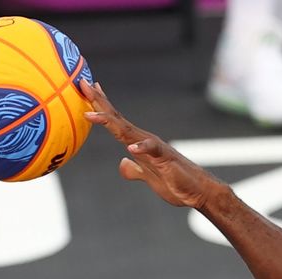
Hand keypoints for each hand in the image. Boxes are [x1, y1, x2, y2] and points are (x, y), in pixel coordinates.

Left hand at [80, 80, 219, 209]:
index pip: (116, 121)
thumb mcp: (148, 177)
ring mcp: (155, 148)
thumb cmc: (175, 183)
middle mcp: (144, 141)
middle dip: (99, 102)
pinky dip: (141, 148)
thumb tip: (123, 164)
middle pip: (117, 119)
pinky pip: (152, 150)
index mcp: (138, 144)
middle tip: (83, 83)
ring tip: (92, 114)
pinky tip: (129, 148)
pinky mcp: (166, 159)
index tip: (86, 88)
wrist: (199, 192)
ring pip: (128, 131)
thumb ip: (134, 170)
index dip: (100, 105)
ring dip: (110, 121)